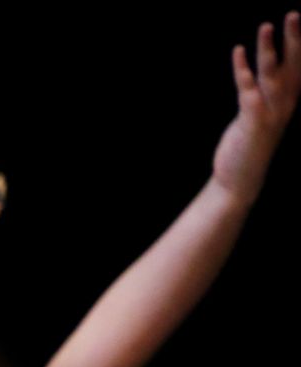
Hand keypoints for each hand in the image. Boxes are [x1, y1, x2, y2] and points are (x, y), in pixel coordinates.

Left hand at [214, 13, 299, 197]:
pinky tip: (239, 52)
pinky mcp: (254, 124)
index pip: (295, 70)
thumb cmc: (246, 148)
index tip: (294, 22)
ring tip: (266, 26)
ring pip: (272, 76)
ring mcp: (270, 116)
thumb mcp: (257, 119)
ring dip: (269, 50)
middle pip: (291, 67)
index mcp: (285, 105)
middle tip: (292, 15)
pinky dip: (244, 72)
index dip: (296, 46)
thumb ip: (260, 98)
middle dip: (292, 41)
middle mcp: (282, 108)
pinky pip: (250, 92)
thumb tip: (258, 78)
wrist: (239, 182)